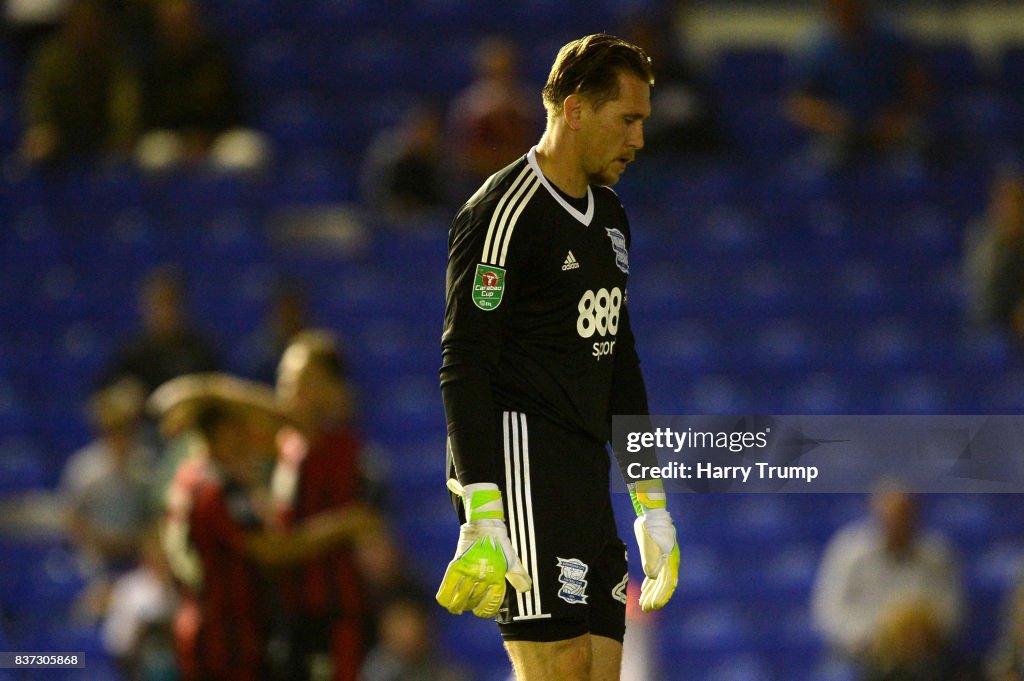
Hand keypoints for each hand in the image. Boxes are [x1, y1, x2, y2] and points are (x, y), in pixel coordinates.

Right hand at [435, 482, 530, 617]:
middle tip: (468, 605)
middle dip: (470, 607)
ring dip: (458, 606)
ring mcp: (469, 571)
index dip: (485, 612)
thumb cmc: (500, 544)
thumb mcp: (513, 560)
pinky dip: (445, 598)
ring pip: (459, 599)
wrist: (485, 525)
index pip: (490, 605)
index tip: (480, 611)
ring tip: (457, 606)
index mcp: (498, 577)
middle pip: (473, 603)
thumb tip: (526, 589)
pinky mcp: (456, 565)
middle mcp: (483, 577)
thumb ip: (518, 576)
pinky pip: (446, 588)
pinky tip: (447, 600)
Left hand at [629, 479, 678, 611]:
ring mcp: (665, 559)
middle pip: (664, 584)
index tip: (653, 606)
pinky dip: (649, 583)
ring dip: (651, 592)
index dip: (661, 596)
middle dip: (655, 598)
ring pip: (659, 580)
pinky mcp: (658, 556)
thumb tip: (651, 577)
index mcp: (670, 559)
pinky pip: (655, 573)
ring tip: (643, 604)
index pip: (668, 583)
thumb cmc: (650, 526)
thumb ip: (650, 558)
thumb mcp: (648, 541)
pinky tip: (643, 590)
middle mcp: (670, 561)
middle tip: (645, 609)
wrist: (651, 513)